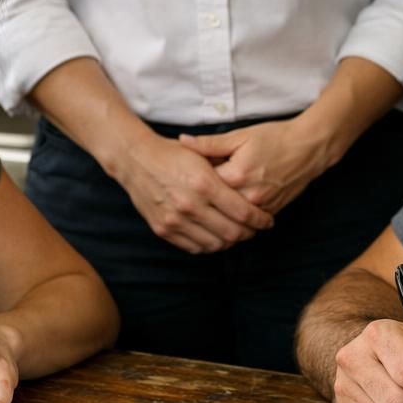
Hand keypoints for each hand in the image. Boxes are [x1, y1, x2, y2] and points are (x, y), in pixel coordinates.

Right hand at [114, 133, 273, 253]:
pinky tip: (215, 236)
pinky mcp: (163, 229)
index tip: (267, 221)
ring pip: (215, 244)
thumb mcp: (203, 154)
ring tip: (236, 233)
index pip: (243, 212)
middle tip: (254, 229)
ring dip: (230, 242)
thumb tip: (253, 186)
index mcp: (204, 184)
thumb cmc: (173, 154)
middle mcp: (190, 205)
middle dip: (249, 233)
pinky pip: (194, 247)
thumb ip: (227, 171)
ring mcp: (175, 220)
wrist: (136, 160)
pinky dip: (209, 245)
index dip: (260, 220)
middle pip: (232, 233)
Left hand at [177, 120, 330, 214]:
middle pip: (215, 204)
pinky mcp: (270, 212)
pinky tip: (227, 209)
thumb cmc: (275, 138)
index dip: (194, 178)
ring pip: (230, 217)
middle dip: (205, 197)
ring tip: (210, 201)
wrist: (309, 148)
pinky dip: (235, 217)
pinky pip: (246, 222)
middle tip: (195, 190)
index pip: (203, 185)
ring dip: (219, 211)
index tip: (187, 174)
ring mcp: (261, 207)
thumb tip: (182, 141)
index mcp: (236, 175)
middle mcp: (248, 196)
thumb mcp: (240, 136)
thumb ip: (209, 143)